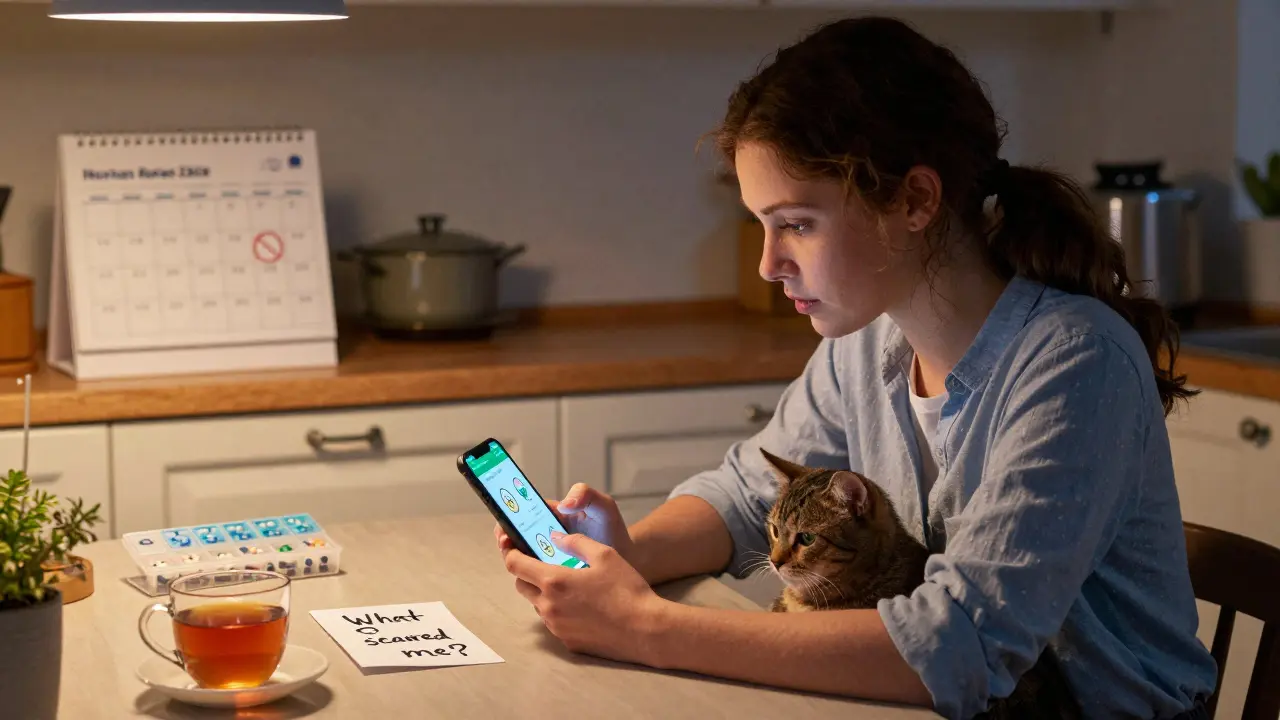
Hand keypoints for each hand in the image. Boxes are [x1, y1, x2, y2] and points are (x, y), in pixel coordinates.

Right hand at [493, 483, 635, 564]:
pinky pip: (536, 576)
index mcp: (553, 516)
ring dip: (514, 558)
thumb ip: (586, 494)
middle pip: (517, 537)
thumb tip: (564, 504)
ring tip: (515, 559)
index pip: (524, 513)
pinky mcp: (554, 576)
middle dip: (506, 538)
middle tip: (505, 542)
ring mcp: (548, 557)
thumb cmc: (612, 530)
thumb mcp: (603, 506)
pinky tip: (532, 578)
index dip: (510, 516)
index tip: (505, 522)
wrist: (627, 560)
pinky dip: (530, 576)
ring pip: (523, 558)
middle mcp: (546, 536)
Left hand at [502, 530, 668, 665]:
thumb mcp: (605, 554)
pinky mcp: (567, 642)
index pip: (514, 564)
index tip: (511, 544)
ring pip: (537, 604)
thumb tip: (555, 537)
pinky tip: (580, 605)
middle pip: (521, 585)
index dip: (509, 551)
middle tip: (544, 561)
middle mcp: (549, 606)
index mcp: (554, 581)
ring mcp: (556, 627)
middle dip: (527, 571)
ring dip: (543, 591)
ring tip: (568, 583)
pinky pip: (553, 621)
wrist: (645, 630)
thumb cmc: (627, 590)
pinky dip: (558, 609)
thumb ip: (576, 542)